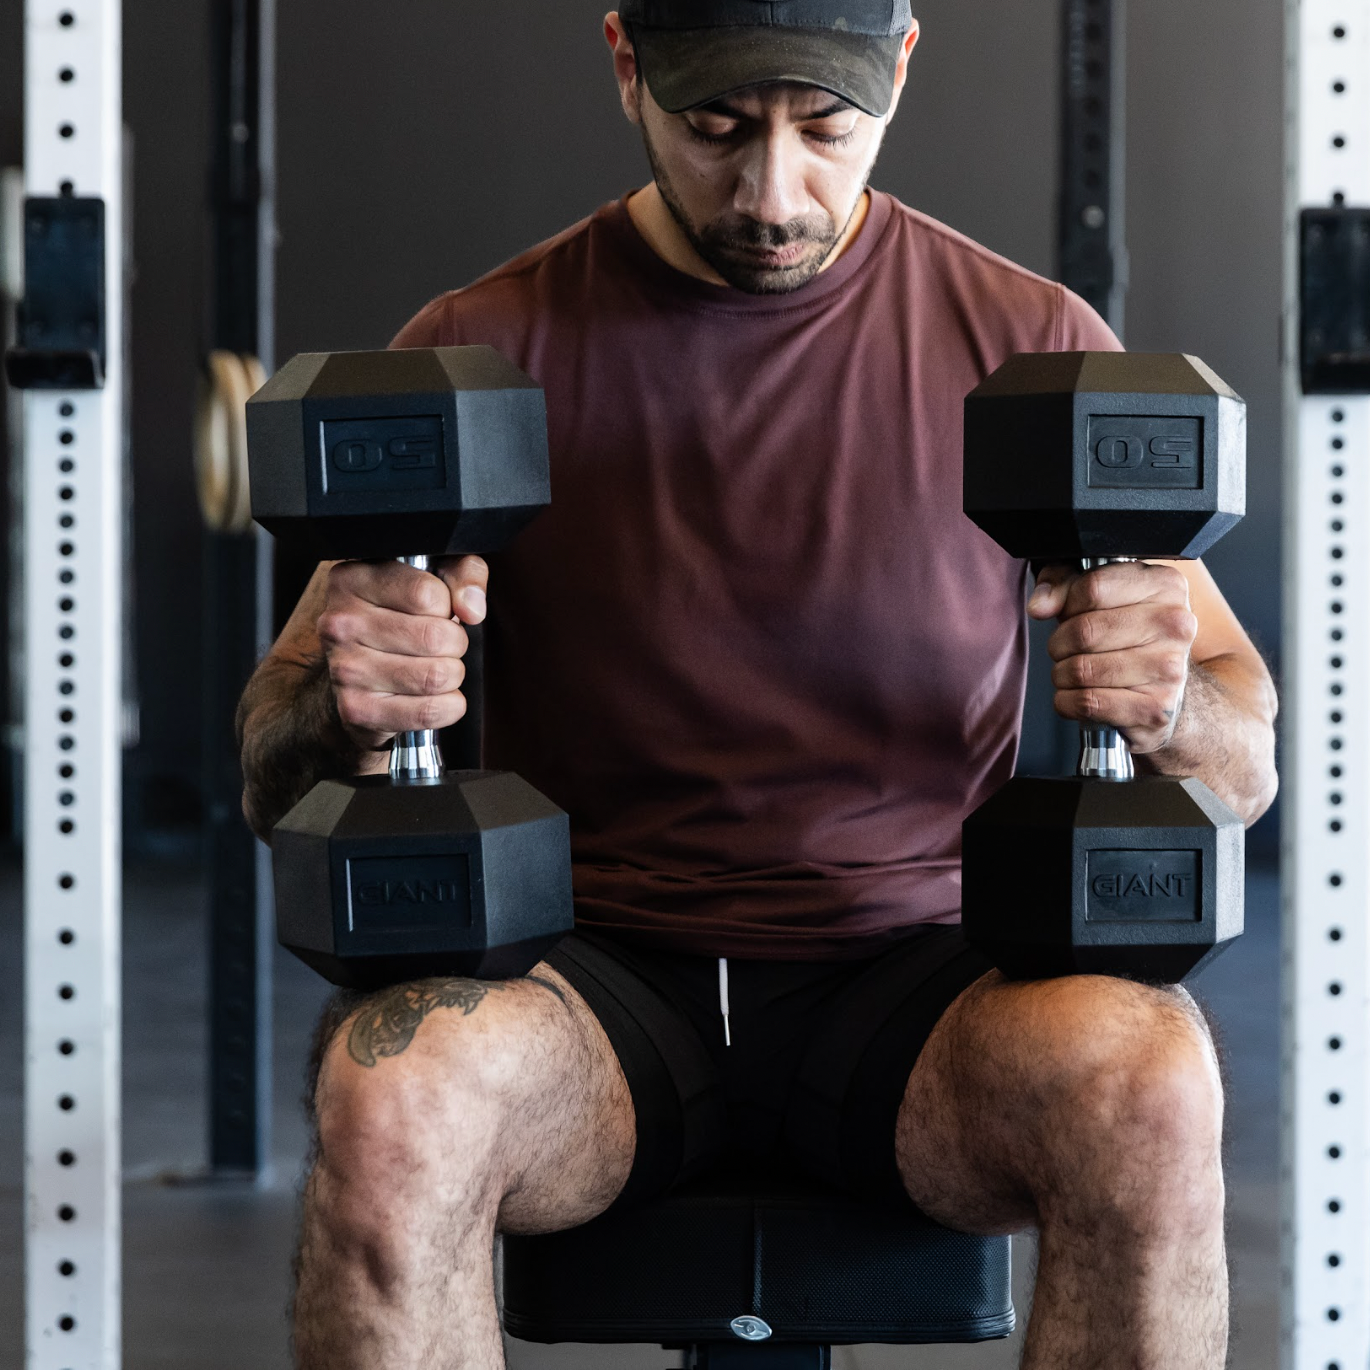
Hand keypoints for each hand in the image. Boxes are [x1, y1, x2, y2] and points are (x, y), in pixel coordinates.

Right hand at [317, 556, 488, 752]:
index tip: (438, 611)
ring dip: (452, 675)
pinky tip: (435, 696)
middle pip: (436, 637)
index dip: (448, 606)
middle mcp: (340, 623)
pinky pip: (428, 711)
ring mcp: (345, 669)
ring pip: (436, 676)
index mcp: (352, 579)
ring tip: (436, 668)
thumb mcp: (433, 577)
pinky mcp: (357, 709)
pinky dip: (448, 707)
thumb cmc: (400, 619)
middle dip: (455, 644)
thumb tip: (471, 609)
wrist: (354, 674)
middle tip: (443, 646)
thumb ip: (463, 573)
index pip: (427, 593)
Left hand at [1028, 562, 1197, 754]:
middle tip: (1064, 649)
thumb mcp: (1095, 594)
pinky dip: (1067, 701)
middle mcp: (1176, 624)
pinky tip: (1077, 695)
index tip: (1067, 614)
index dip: (1066, 604)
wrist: (1164, 688)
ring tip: (1072, 671)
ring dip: (1061, 674)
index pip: (1093, 587)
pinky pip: (1087, 702)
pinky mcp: (1155, 707)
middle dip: (1059, 643)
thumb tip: (1040, 606)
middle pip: (1085, 631)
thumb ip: (1061, 585)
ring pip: (1081, 669)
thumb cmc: (1125, 635)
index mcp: (1165, 585)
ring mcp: (1169, 668)